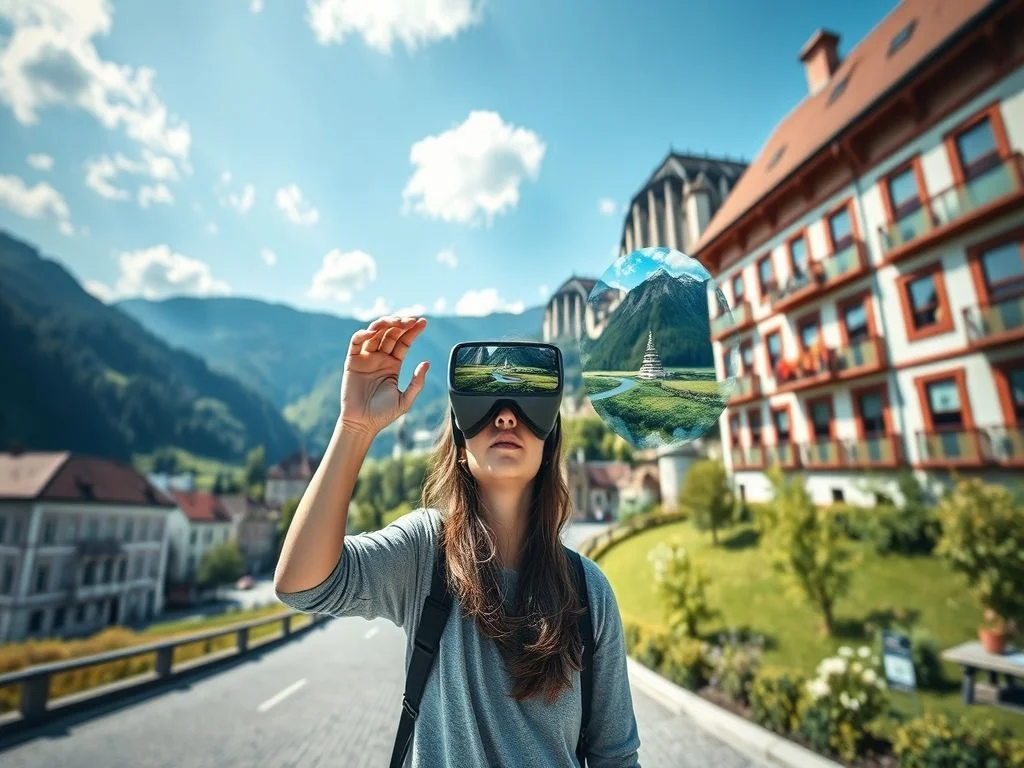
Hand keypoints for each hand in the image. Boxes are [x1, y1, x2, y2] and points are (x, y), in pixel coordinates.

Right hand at [339, 316, 428, 437]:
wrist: (362, 424)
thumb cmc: (383, 415)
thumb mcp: (405, 400)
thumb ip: (416, 382)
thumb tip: (426, 363)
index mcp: (393, 364)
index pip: (404, 342)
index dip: (413, 331)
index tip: (423, 322)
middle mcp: (380, 358)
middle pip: (391, 333)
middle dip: (401, 324)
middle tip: (411, 320)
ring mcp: (366, 358)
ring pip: (375, 333)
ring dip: (385, 324)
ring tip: (396, 321)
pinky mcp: (352, 361)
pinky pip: (356, 342)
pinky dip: (363, 334)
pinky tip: (373, 331)